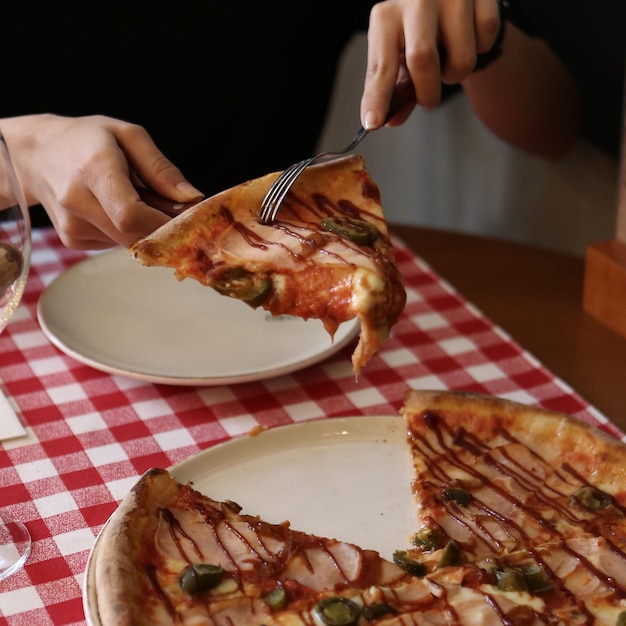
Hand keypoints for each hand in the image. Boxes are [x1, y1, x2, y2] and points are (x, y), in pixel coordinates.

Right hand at [2, 114, 202, 248]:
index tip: (186, 218)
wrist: (38, 154)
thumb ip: (162, 169)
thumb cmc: (88, 140)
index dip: (164, 224)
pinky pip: (115, 243)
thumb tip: (192, 199)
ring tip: (137, 199)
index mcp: (93, 170)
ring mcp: (72, 226)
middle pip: (133, 234)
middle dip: (161, 227)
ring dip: (144, 228)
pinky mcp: (72, 240)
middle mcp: (76, 201)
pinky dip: (126, 231)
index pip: (131, 215)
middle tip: (170, 208)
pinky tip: (116, 209)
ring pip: (127, 242)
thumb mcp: (129, 136)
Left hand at [360, 0, 501, 128]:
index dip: (377, 97)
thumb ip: (398, 89)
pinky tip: (469, 37)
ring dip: (457, 73)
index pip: (381, 66)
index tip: (373, 123)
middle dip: (427, 91)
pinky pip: (487, 36)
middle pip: (422, 59)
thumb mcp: (400, 54)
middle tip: (428, 100)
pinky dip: (481, 48)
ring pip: (462, 57)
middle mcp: (416, 1)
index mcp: (387, 17)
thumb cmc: (418, 30)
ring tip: (449, 61)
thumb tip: (393, 120)